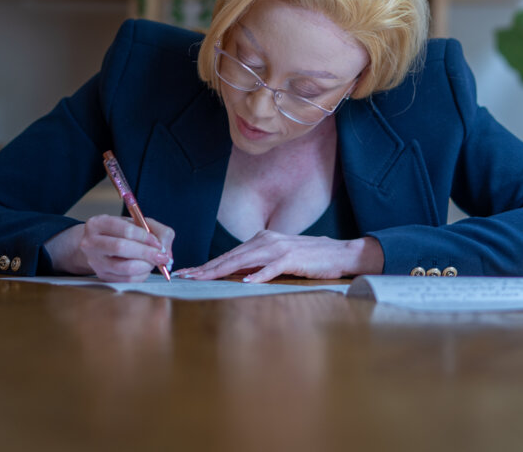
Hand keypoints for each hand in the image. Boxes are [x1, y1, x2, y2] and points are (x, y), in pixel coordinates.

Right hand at [45, 214, 173, 281]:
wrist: (99, 246)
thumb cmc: (121, 232)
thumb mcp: (137, 223)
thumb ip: (157, 230)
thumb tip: (165, 250)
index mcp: (98, 223)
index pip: (124, 229)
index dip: (145, 237)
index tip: (158, 243)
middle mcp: (91, 242)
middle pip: (121, 247)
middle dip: (146, 253)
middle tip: (162, 256)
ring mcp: (95, 261)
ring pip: (124, 267)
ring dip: (145, 266)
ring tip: (153, 262)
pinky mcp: (101, 276)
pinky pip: (126, 280)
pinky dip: (141, 275)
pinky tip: (145, 268)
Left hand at [173, 231, 382, 283]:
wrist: (339, 253)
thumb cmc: (309, 258)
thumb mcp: (278, 259)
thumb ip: (257, 264)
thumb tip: (234, 274)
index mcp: (261, 239)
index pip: (228, 255)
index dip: (206, 264)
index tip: (187, 273)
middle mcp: (266, 240)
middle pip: (230, 257)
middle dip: (205, 268)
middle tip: (184, 276)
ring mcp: (279, 248)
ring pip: (243, 261)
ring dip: (221, 271)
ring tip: (203, 279)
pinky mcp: (292, 258)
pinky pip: (271, 268)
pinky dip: (257, 275)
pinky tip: (244, 282)